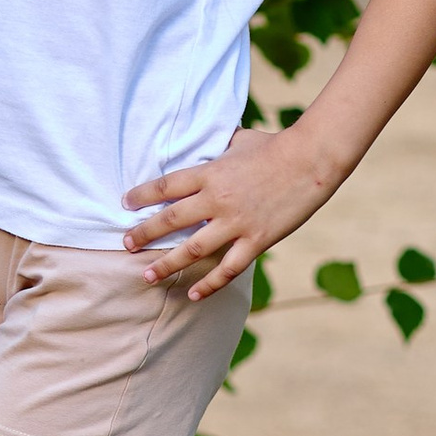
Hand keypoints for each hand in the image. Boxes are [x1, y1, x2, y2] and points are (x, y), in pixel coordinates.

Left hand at [122, 128, 339, 301]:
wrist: (311, 159)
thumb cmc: (275, 145)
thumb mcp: (238, 140)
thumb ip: (218, 149)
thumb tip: (209, 144)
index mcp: (209, 173)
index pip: (165, 186)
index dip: (142, 195)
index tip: (125, 204)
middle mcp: (216, 199)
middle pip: (170, 220)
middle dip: (144, 233)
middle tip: (125, 244)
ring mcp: (236, 222)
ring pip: (192, 249)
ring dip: (166, 264)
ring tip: (147, 276)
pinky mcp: (257, 240)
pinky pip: (228, 268)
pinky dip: (209, 284)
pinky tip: (192, 294)